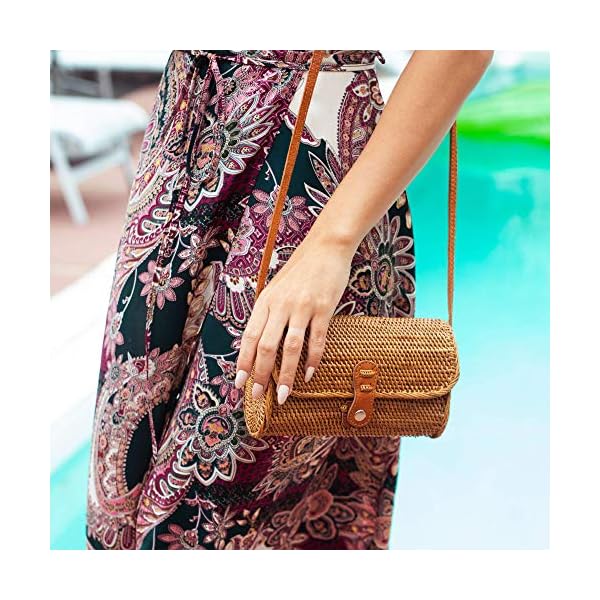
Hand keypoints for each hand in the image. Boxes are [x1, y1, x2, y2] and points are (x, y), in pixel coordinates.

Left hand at [233, 231, 354, 404]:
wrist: (326, 247)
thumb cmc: (301, 270)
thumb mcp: (276, 289)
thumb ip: (268, 313)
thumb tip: (258, 345)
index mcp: (265, 300)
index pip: (248, 336)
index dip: (243, 362)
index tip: (239, 383)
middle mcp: (280, 305)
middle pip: (265, 346)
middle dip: (260, 375)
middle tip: (258, 396)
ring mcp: (302, 306)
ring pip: (290, 347)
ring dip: (285, 374)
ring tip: (283, 395)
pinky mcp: (323, 308)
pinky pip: (317, 339)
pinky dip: (312, 360)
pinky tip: (308, 375)